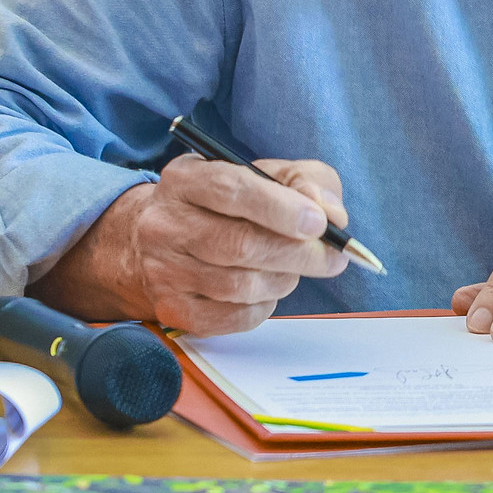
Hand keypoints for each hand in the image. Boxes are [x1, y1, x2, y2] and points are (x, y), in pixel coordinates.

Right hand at [29, 155, 349, 335]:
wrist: (160, 241)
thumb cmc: (226, 205)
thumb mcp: (265, 175)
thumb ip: (306, 181)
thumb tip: (330, 214)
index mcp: (185, 179)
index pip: (232, 190)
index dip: (281, 209)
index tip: (319, 223)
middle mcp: (164, 223)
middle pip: (240, 245)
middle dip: (298, 254)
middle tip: (332, 257)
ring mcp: (163, 269)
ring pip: (239, 285)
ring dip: (283, 280)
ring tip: (294, 269)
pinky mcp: (172, 308)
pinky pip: (233, 317)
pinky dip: (263, 307)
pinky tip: (265, 290)